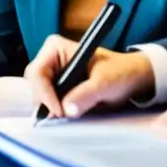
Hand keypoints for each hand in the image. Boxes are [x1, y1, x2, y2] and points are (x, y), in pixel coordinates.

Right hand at [24, 35, 155, 118]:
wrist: (131, 77)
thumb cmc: (119, 72)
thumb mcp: (105, 82)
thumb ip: (86, 95)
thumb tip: (67, 110)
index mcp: (56, 48)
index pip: (38, 73)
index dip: (45, 94)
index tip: (59, 112)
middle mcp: (49, 60)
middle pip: (35, 86)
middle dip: (46, 103)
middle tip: (61, 118)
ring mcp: (52, 75)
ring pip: (39, 97)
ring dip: (50, 109)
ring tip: (68, 117)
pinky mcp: (56, 89)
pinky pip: (47, 104)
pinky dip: (55, 112)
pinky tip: (67, 116)